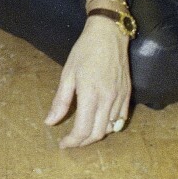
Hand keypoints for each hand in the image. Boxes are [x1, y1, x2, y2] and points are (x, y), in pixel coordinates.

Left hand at [44, 16, 130, 147]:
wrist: (109, 35)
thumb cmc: (85, 51)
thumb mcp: (67, 74)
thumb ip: (60, 101)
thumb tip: (50, 122)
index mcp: (90, 95)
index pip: (82, 129)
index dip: (72, 141)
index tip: (63, 144)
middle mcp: (108, 100)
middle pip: (97, 133)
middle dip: (83, 142)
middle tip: (71, 141)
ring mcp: (120, 98)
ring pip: (109, 129)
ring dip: (96, 135)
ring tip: (83, 133)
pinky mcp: (128, 95)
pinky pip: (120, 119)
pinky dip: (110, 127)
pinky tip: (99, 123)